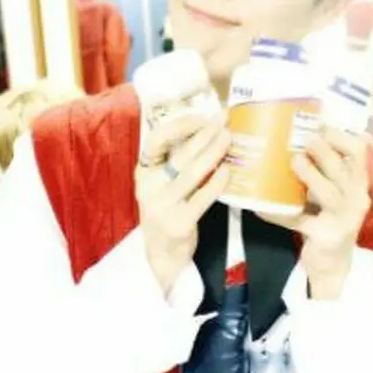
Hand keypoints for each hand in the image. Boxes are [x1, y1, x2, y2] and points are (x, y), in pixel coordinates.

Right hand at [135, 114, 230, 296]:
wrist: (160, 254)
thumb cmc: (167, 210)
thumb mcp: (162, 184)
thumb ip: (175, 161)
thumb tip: (207, 130)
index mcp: (143, 172)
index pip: (156, 139)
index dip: (180, 125)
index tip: (203, 118)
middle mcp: (148, 187)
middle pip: (179, 153)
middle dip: (204, 134)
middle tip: (225, 121)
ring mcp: (161, 206)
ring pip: (190, 172)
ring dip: (213, 152)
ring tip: (229, 139)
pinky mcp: (178, 223)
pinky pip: (201, 198)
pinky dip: (216, 182)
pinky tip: (227, 170)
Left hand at [262, 128, 369, 300]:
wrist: (333, 264)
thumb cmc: (328, 219)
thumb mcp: (333, 193)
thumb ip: (323, 170)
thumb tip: (292, 139)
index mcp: (358, 182)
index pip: (359, 152)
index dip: (340, 136)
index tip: (319, 125)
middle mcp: (356, 198)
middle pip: (344, 169)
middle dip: (324, 151)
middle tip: (304, 139)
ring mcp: (344, 219)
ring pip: (329, 193)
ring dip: (310, 176)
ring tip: (294, 162)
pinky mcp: (327, 236)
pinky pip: (300, 221)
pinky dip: (279, 214)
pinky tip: (260, 207)